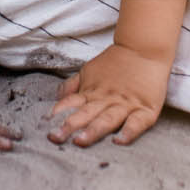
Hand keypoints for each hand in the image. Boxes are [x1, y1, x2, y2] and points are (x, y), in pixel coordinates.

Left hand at [46, 42, 171, 147]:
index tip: (44, 125)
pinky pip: (136, 123)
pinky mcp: (146, 110)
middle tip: (55, 137)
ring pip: (107, 120)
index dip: (58, 113)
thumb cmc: (116, 62)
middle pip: (86, 114)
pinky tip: (119, 142)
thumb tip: (56, 98)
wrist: (144, 47)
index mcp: (92, 92)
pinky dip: (128, 132)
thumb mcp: (89, 70)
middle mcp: (106, 100)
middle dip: (70, 126)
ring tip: (80, 141)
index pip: (71, 103)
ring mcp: (126, 105)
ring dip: (93, 131)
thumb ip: (72, 85)